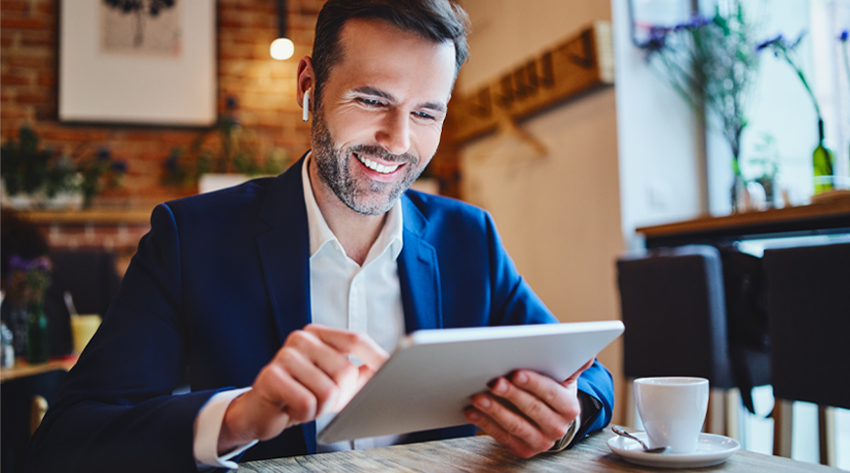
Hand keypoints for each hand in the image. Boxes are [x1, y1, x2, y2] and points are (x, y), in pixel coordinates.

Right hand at [217, 324, 388, 453]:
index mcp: (319, 334)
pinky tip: (293, 408)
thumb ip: (360, 372)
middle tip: (324, 400)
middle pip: (345, 370)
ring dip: (321, 408)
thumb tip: (390, 370)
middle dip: (341, 396)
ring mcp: (284, 355)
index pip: (356, 339)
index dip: (377, 357)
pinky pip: (307, 403)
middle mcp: (301, 339)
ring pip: (328, 390)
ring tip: (307, 402)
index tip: (392, 370)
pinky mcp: (271, 377)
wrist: (262, 411)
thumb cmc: (301, 393)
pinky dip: (305, 414)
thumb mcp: (333, 380)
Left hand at [463, 358, 594, 457]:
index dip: (533, 383)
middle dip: (511, 394)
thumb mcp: (563, 378)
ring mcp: (540, 441)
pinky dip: (485, 423)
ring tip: (477, 396)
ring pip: (515, 425)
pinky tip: (472, 411)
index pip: (551, 393)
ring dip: (494, 410)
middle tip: (493, 382)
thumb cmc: (551, 391)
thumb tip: (588, 354)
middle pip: (532, 409)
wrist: (549, 419)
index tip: (516, 373)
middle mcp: (557, 427)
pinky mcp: (522, 450)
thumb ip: (572, 365)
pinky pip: (501, 437)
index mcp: (569, 407)